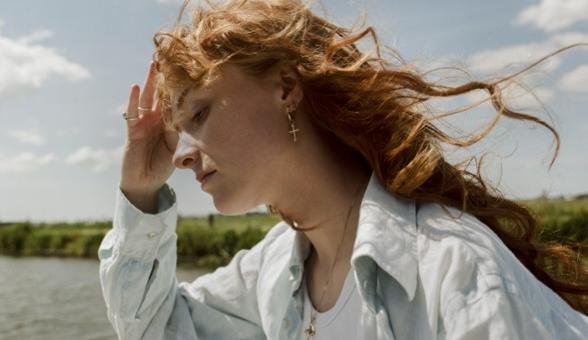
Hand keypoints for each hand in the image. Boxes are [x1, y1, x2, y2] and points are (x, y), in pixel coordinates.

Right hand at [119, 61, 178, 210]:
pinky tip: (136, 87)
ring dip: (149, 82)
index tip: (191, 71)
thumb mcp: (177, 148)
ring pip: (147, 98)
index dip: (181, 88)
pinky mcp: (132, 130)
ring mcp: (144, 123)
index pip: (176, 101)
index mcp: (170, 122)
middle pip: (161, 94)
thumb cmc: (163, 166)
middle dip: (165, 78)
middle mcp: (156, 119)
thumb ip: (182, 133)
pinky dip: (133, 100)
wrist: (146, 183)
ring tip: (153, 65)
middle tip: (170, 58)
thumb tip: (193, 119)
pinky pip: (132, 113)